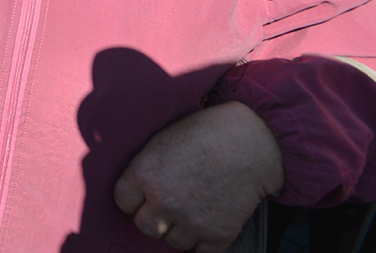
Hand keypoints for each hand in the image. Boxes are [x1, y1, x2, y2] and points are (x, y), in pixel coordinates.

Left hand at [114, 101, 284, 251]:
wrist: (252, 142)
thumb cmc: (205, 133)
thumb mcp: (162, 141)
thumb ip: (145, 169)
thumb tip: (135, 190)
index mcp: (145, 175)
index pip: (123, 202)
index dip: (134, 197)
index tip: (144, 194)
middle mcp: (164, 202)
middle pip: (145, 227)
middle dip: (154, 216)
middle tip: (168, 203)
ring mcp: (191, 222)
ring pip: (173, 241)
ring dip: (179, 229)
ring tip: (191, 208)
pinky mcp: (218, 235)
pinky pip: (201, 251)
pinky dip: (204, 241)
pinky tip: (208, 220)